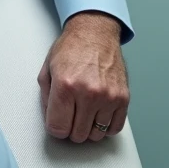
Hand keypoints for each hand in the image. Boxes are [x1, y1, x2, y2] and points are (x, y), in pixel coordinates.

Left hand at [37, 11, 129, 142]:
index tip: (58, 121)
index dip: (55, 127)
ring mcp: (108, 96)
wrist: (95, 32)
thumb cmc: (72, 48)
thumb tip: (52, 121)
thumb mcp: (48, 69)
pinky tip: (98, 115)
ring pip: (95, 135)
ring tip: (84, 113)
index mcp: (65, 85)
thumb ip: (46, 99)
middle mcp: (88, 92)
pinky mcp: (123, 98)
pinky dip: (105, 127)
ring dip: (88, 129)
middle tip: (70, 115)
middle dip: (70, 128)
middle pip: (77, 135)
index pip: (58, 128)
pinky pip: (114, 128)